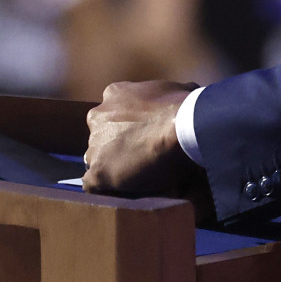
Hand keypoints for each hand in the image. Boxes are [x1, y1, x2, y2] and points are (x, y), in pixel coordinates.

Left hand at [81, 80, 196, 196]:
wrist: (182, 126)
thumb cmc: (183, 106)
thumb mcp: (180, 90)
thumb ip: (173, 92)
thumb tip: (188, 93)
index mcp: (115, 94)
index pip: (114, 111)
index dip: (127, 125)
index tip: (142, 133)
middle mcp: (98, 117)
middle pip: (101, 134)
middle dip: (115, 144)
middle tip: (139, 154)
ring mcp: (95, 145)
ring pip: (96, 158)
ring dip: (111, 165)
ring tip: (134, 176)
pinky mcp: (98, 171)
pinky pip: (92, 183)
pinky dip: (104, 188)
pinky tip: (120, 192)